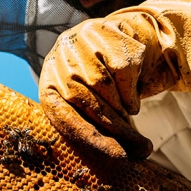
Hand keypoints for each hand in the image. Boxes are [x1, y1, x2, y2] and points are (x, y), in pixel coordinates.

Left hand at [38, 0, 190, 158]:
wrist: (121, 37)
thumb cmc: (104, 85)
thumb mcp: (90, 106)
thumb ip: (94, 128)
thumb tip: (121, 158)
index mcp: (49, 86)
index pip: (63, 117)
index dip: (91, 138)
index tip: (118, 156)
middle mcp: (58, 62)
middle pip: (89, 104)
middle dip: (118, 130)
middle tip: (141, 149)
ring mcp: (77, 44)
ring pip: (106, 87)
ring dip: (125, 109)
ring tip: (131, 113)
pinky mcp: (101, 31)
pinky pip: (123, 70)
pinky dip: (133, 89)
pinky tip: (132, 92)